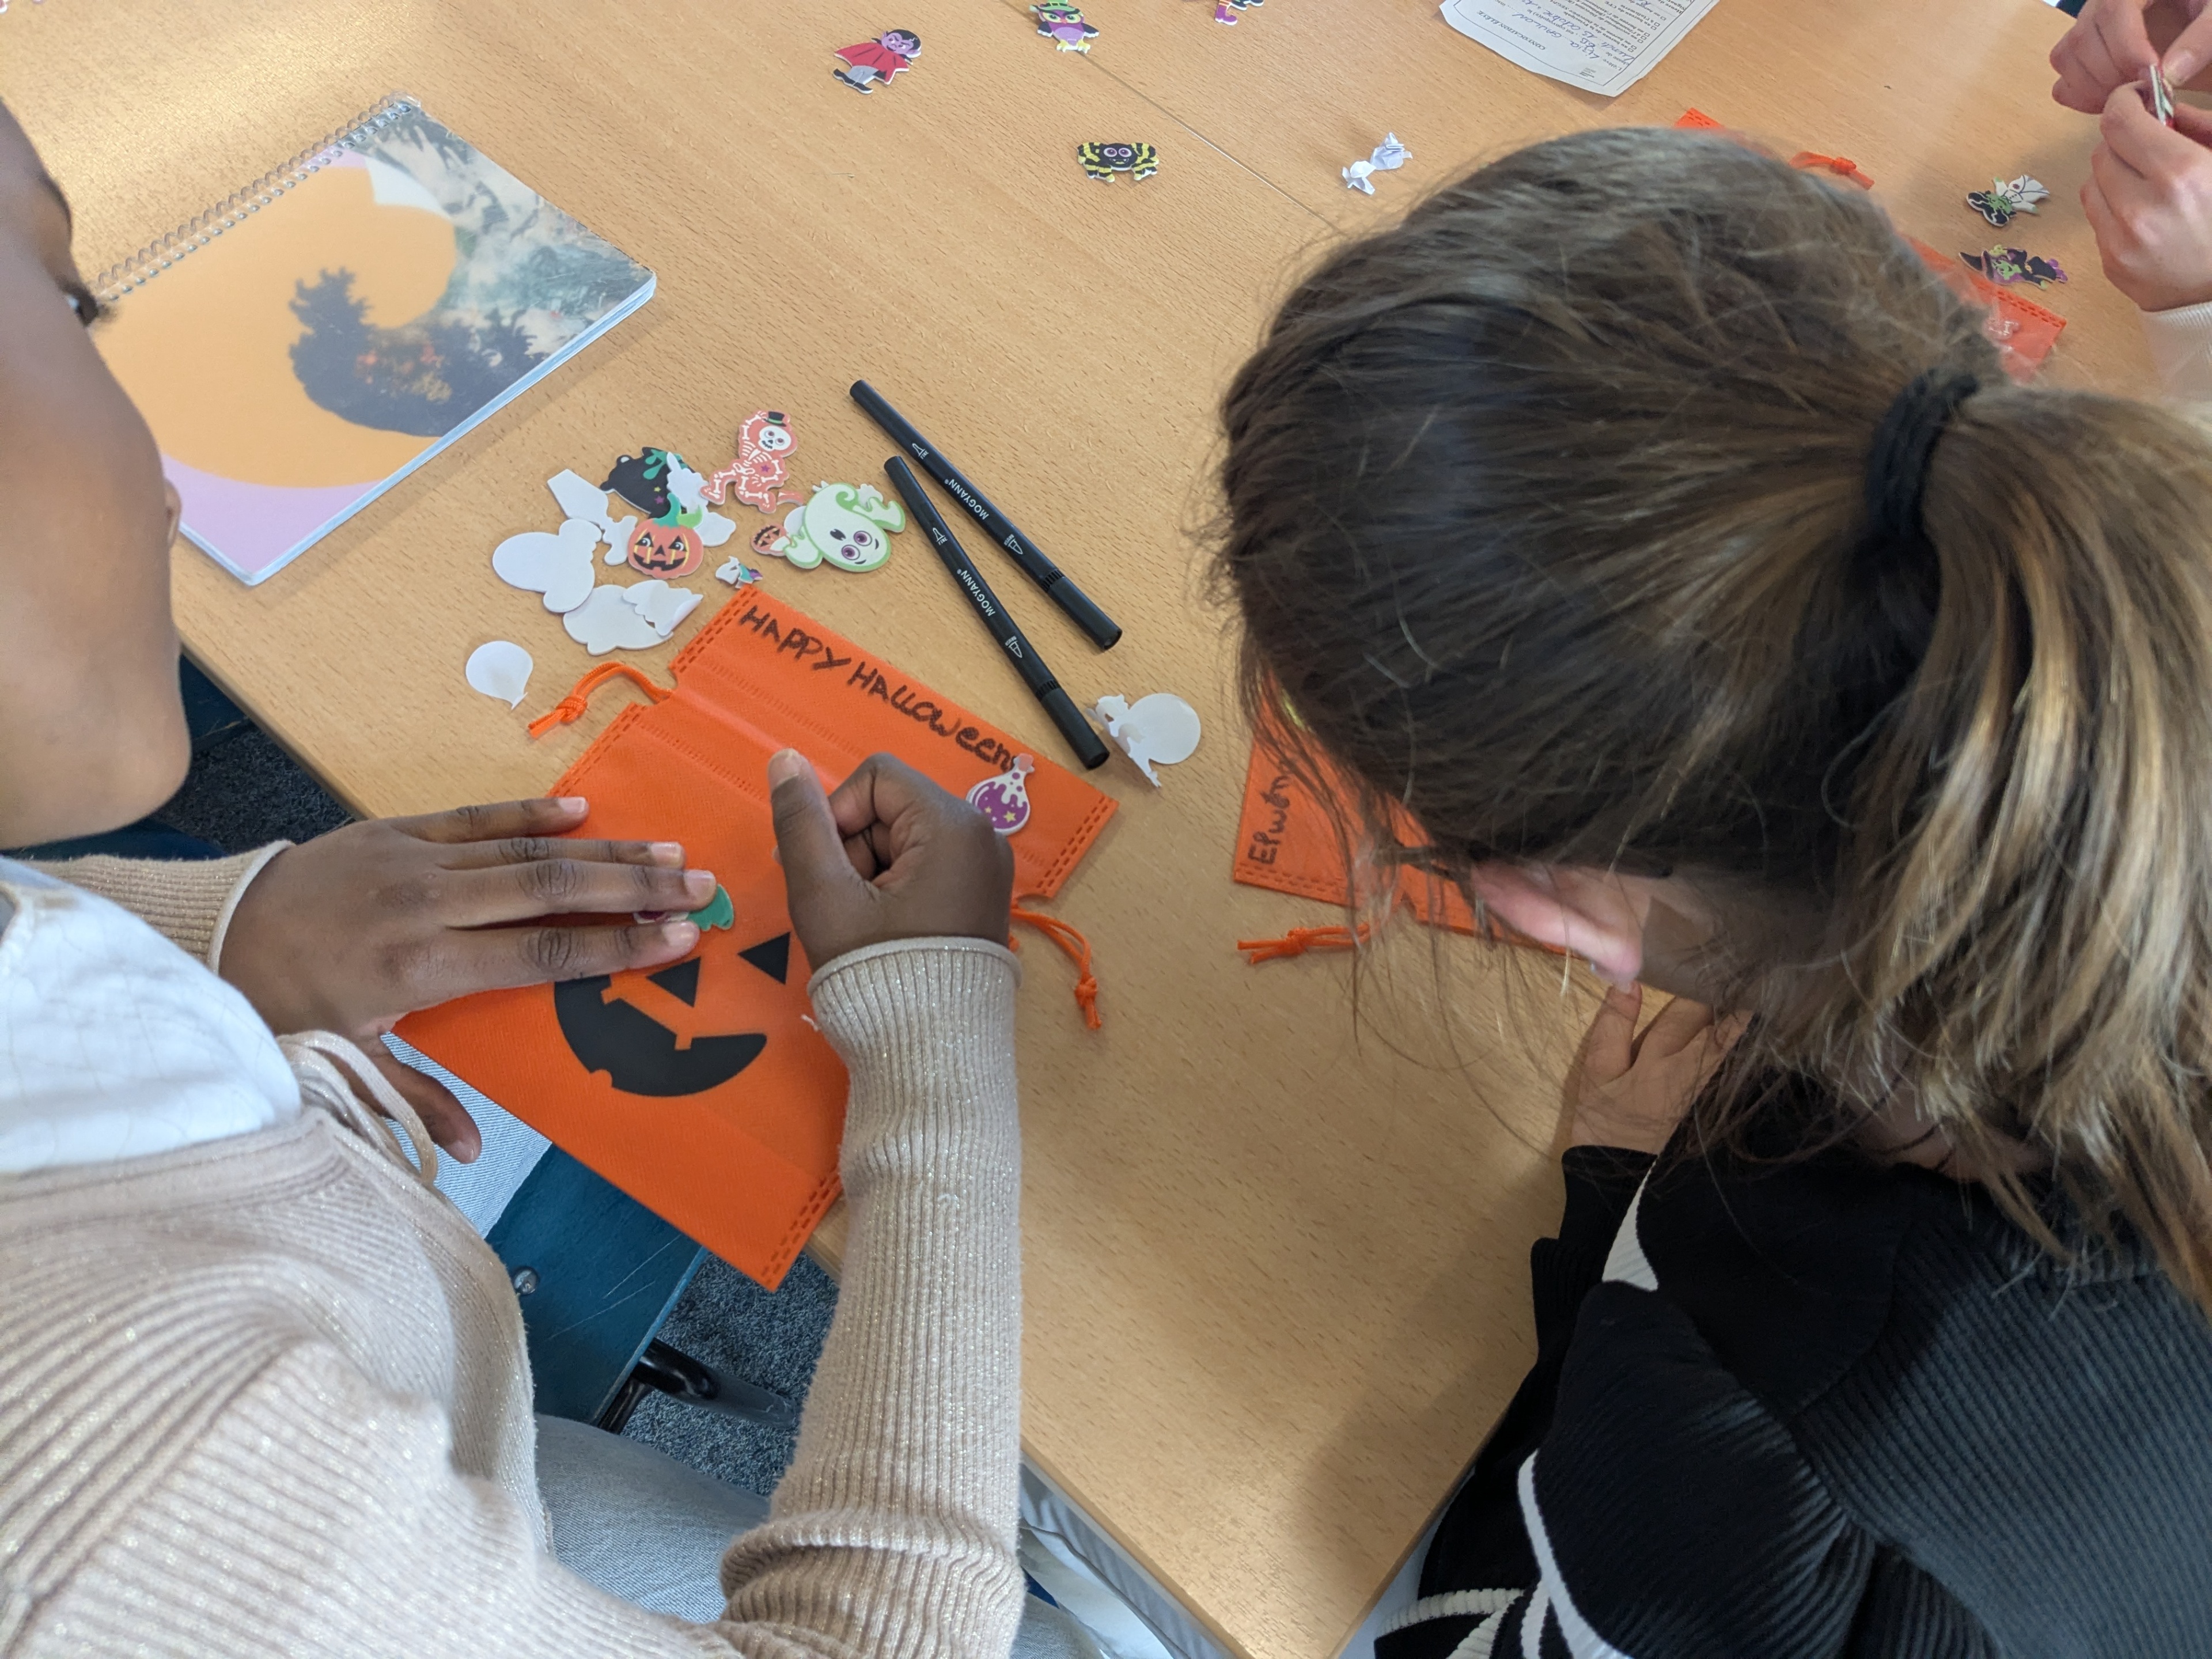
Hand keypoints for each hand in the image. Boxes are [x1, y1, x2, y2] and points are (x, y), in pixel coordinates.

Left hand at [222, 797, 711, 1159]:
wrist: (209, 933)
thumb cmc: (280, 1004)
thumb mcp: (341, 1060)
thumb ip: (413, 1098)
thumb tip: (473, 1149)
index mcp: (422, 968)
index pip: (541, 953)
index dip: (613, 946)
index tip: (675, 937)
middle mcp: (427, 905)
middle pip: (549, 891)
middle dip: (631, 887)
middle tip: (697, 882)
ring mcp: (412, 860)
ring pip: (524, 851)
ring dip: (601, 849)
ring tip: (665, 848)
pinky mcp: (392, 830)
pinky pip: (474, 817)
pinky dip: (530, 813)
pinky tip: (582, 808)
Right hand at [768, 750, 1013, 968]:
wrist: (928, 1054)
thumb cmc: (874, 971)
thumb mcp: (823, 893)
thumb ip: (800, 822)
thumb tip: (784, 756)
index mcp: (953, 825)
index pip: (876, 777)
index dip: (835, 815)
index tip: (823, 869)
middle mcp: (983, 836)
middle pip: (891, 806)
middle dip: (852, 848)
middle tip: (839, 903)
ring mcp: (987, 867)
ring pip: (903, 837)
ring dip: (868, 870)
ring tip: (861, 922)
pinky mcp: (981, 895)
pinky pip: (925, 865)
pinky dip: (893, 887)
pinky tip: (881, 928)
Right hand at [1562, 985, 1743, 1155]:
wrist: (1611, 1170)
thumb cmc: (1600, 1117)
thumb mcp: (1596, 1070)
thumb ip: (1614, 1024)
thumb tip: (1629, 980)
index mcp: (1663, 1057)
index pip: (1690, 1011)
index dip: (1706, 983)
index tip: (1724, 956)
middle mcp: (1691, 1069)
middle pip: (1719, 1027)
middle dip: (1733, 998)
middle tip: (1752, 967)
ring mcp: (1699, 1087)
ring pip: (1727, 1045)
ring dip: (1738, 1019)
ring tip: (1755, 991)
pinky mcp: (1698, 1100)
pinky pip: (1723, 1063)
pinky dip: (1732, 1042)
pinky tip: (1739, 1031)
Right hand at [2052, 0, 2211, 113]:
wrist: (2194, 14)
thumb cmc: (2205, 6)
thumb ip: (2201, 37)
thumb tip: (2169, 75)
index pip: (2112, 10)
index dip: (2126, 47)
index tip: (2152, 76)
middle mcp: (2100, 2)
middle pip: (2082, 38)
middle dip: (2111, 74)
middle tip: (2147, 93)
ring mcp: (2087, 27)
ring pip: (2065, 59)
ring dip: (2092, 89)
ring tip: (2132, 97)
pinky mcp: (2082, 53)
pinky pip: (2062, 78)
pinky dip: (2081, 97)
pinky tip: (2114, 101)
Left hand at [2084, 81, 2211, 308]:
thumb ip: (2197, 125)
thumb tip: (2158, 105)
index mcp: (2181, 174)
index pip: (2119, 122)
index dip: (2123, 102)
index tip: (2134, 98)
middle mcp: (2143, 207)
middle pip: (2102, 151)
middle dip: (2123, 141)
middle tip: (2147, 145)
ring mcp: (2121, 240)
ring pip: (2092, 183)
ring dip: (2114, 174)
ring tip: (2146, 181)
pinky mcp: (2111, 263)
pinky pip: (2097, 218)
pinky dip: (2113, 206)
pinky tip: (2143, 213)